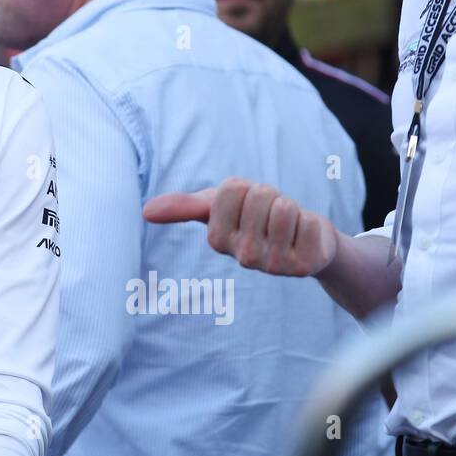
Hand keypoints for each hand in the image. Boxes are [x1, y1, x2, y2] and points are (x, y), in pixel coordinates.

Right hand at [143, 177, 337, 277]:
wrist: (302, 240)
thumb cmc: (254, 218)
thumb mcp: (216, 206)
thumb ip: (182, 207)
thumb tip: (144, 212)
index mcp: (218, 240)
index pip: (232, 188)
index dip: (245, 188)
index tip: (247, 204)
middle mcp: (243, 257)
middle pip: (260, 195)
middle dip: (270, 196)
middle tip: (270, 215)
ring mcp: (274, 266)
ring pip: (284, 208)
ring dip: (291, 208)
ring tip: (287, 225)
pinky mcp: (305, 267)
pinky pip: (309, 223)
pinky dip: (311, 222)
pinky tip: (304, 237)